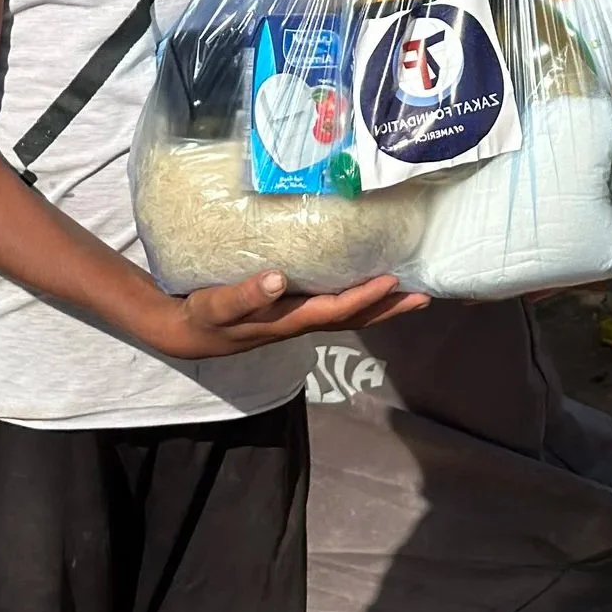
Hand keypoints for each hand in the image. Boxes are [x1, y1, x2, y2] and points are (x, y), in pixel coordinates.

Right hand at [142, 272, 428, 359]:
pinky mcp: (293, 310)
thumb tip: (276, 279)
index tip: (392, 281)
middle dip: (388, 308)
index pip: (335, 311)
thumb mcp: (217, 307)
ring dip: (380, 304)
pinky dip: (357, 296)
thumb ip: (244, 296)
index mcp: (288, 321)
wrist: (186, 332)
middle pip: (353, 318)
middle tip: (425, 294)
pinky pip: (334, 305)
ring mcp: (298, 318)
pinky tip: (369, 281)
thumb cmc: (204, 316)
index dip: (364, 297)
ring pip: (347, 314)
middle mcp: (300, 322)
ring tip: (410, 291)